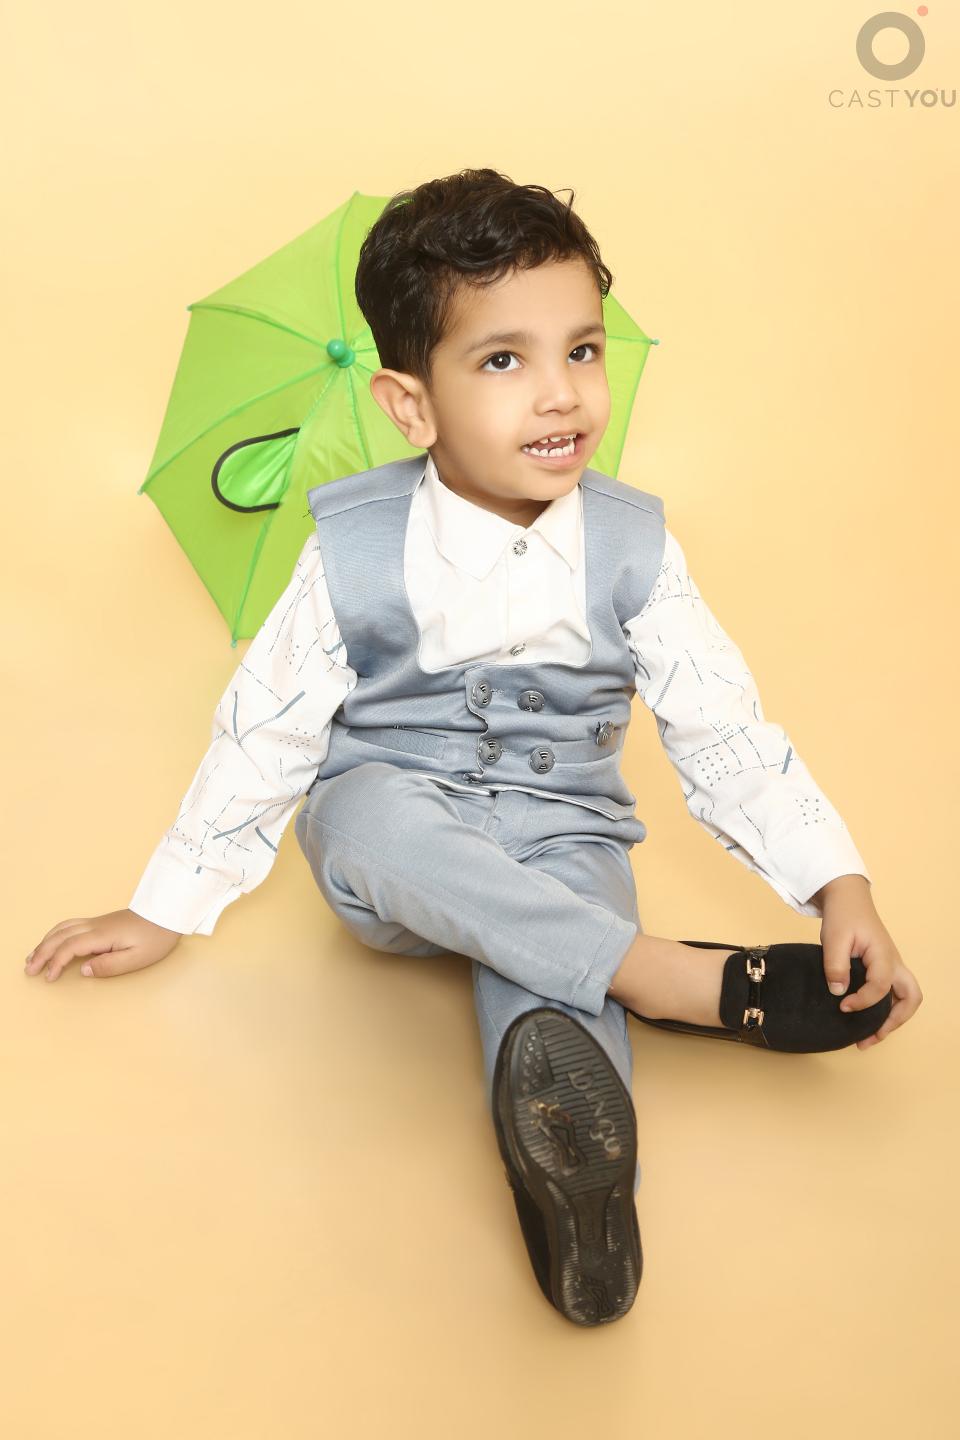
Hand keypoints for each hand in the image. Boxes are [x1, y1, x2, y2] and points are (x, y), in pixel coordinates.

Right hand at [24, 909, 182, 981]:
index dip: (55, 962)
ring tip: (32, 957)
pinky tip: (51, 941)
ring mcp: (97, 922)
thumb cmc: (156, 938)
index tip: (48, 978)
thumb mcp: (137, 959)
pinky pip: (70, 925)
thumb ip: (110, 966)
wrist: (167, 915)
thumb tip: (84, 970)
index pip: (70, 947)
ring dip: (45, 942)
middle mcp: (95, 926)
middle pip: (60, 936)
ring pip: (62, 928)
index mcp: (103, 935)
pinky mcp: (100, 923)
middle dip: (41, 952)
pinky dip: (55, 934)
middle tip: (29, 969)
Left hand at [816, 876, 922, 1048]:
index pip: (881, 987)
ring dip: (893, 1019)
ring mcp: (892, 966)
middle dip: (894, 1021)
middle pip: (911, 998)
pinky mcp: (884, 968)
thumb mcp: (834, 937)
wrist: (848, 898)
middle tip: (870, 1036)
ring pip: (906, 998)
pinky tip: (864, 1017)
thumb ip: (835, 965)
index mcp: (883, 955)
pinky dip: (885, 1009)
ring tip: (869, 1036)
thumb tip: (838, 992)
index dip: (863, 1002)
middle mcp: (894, 963)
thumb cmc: (844, 915)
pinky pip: (893, 993)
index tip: (842, 1006)